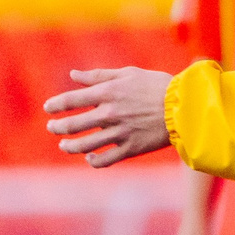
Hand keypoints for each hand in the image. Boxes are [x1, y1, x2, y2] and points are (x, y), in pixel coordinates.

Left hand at [45, 67, 172, 167]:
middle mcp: (110, 113)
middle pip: (73, 125)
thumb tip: (74, 75)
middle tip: (52, 128)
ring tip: (64, 146)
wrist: (185, 107)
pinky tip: (89, 158)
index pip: (71, 100)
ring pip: (85, 145)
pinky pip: (105, 159)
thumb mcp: (128, 74)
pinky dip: (93, 161)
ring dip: (70, 147)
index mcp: (108, 92)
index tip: (49, 109)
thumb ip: (99, 75)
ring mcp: (119, 133)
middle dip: (58, 127)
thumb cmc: (157, 86)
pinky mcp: (131, 148)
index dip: (56, 105)